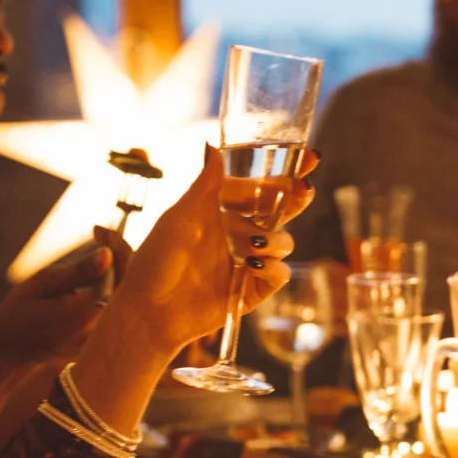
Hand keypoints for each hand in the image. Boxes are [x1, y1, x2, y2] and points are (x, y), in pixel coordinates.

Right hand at [0, 239, 125, 373]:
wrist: (8, 355)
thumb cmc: (18, 316)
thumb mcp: (43, 284)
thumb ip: (79, 271)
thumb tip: (108, 254)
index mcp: (90, 312)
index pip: (122, 273)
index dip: (116, 245)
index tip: (98, 231)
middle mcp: (103, 328)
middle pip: (131, 283)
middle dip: (120, 253)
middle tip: (101, 235)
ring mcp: (104, 337)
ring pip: (126, 295)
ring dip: (117, 268)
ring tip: (100, 245)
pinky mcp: (101, 340)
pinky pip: (116, 308)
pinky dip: (112, 285)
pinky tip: (98, 270)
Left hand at [111, 144, 313, 354]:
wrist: (149, 311)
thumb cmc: (155, 261)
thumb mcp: (179, 217)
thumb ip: (204, 186)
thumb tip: (213, 146)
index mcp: (220, 213)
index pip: (258, 188)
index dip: (282, 174)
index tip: (308, 157)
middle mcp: (236, 234)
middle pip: (279, 213)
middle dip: (295, 200)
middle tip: (304, 190)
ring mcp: (246, 262)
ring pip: (283, 242)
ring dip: (277, 239)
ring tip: (254, 243)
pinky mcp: (251, 291)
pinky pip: (278, 274)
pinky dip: (273, 267)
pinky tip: (255, 264)